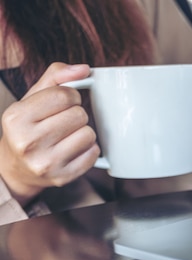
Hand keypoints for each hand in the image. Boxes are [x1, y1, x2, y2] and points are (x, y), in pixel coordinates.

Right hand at [0, 62, 98, 206]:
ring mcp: (45, 163)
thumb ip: (56, 77)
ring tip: (68, 136)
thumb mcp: (32, 98)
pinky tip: (73, 150)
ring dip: (84, 132)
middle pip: (79, 115)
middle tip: (64, 122)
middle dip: (77, 114)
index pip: (65, 95)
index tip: (64, 102)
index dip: (71, 96)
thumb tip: (85, 69)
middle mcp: (27, 142)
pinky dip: (89, 149)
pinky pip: (94, 154)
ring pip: (89, 134)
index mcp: (16, 118)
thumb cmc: (28, 127)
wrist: (17, 168)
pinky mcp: (62, 177)